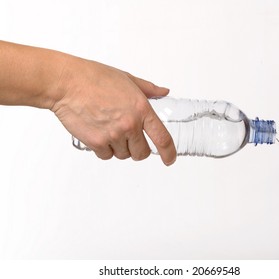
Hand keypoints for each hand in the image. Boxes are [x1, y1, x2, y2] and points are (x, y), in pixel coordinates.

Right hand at [51, 57, 176, 164]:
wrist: (67, 83)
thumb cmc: (95, 78)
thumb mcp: (127, 79)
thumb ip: (149, 89)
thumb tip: (164, 91)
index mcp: (141, 108)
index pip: (162, 138)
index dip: (169, 153)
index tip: (170, 159)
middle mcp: (130, 124)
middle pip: (142, 153)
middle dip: (138, 150)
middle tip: (129, 139)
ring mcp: (113, 135)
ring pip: (123, 155)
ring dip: (119, 148)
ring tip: (109, 129)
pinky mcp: (96, 142)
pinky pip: (106, 156)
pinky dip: (104, 149)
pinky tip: (98, 133)